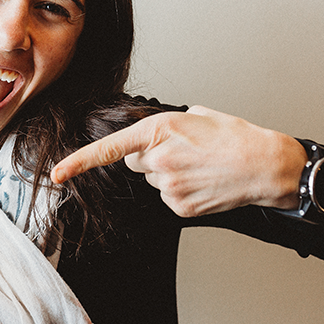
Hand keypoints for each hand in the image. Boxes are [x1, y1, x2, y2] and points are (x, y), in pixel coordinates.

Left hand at [51, 106, 305, 216]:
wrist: (266, 166)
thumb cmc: (236, 137)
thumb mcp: (197, 116)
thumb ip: (167, 125)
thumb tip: (156, 137)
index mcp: (158, 131)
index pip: (108, 149)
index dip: (78, 162)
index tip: (56, 173)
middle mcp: (158, 160)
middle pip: (135, 162)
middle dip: (150, 157)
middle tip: (182, 152)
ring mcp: (168, 187)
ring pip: (154, 180)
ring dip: (169, 173)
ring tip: (200, 166)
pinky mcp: (180, 207)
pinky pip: (169, 197)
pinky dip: (183, 190)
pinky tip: (204, 182)